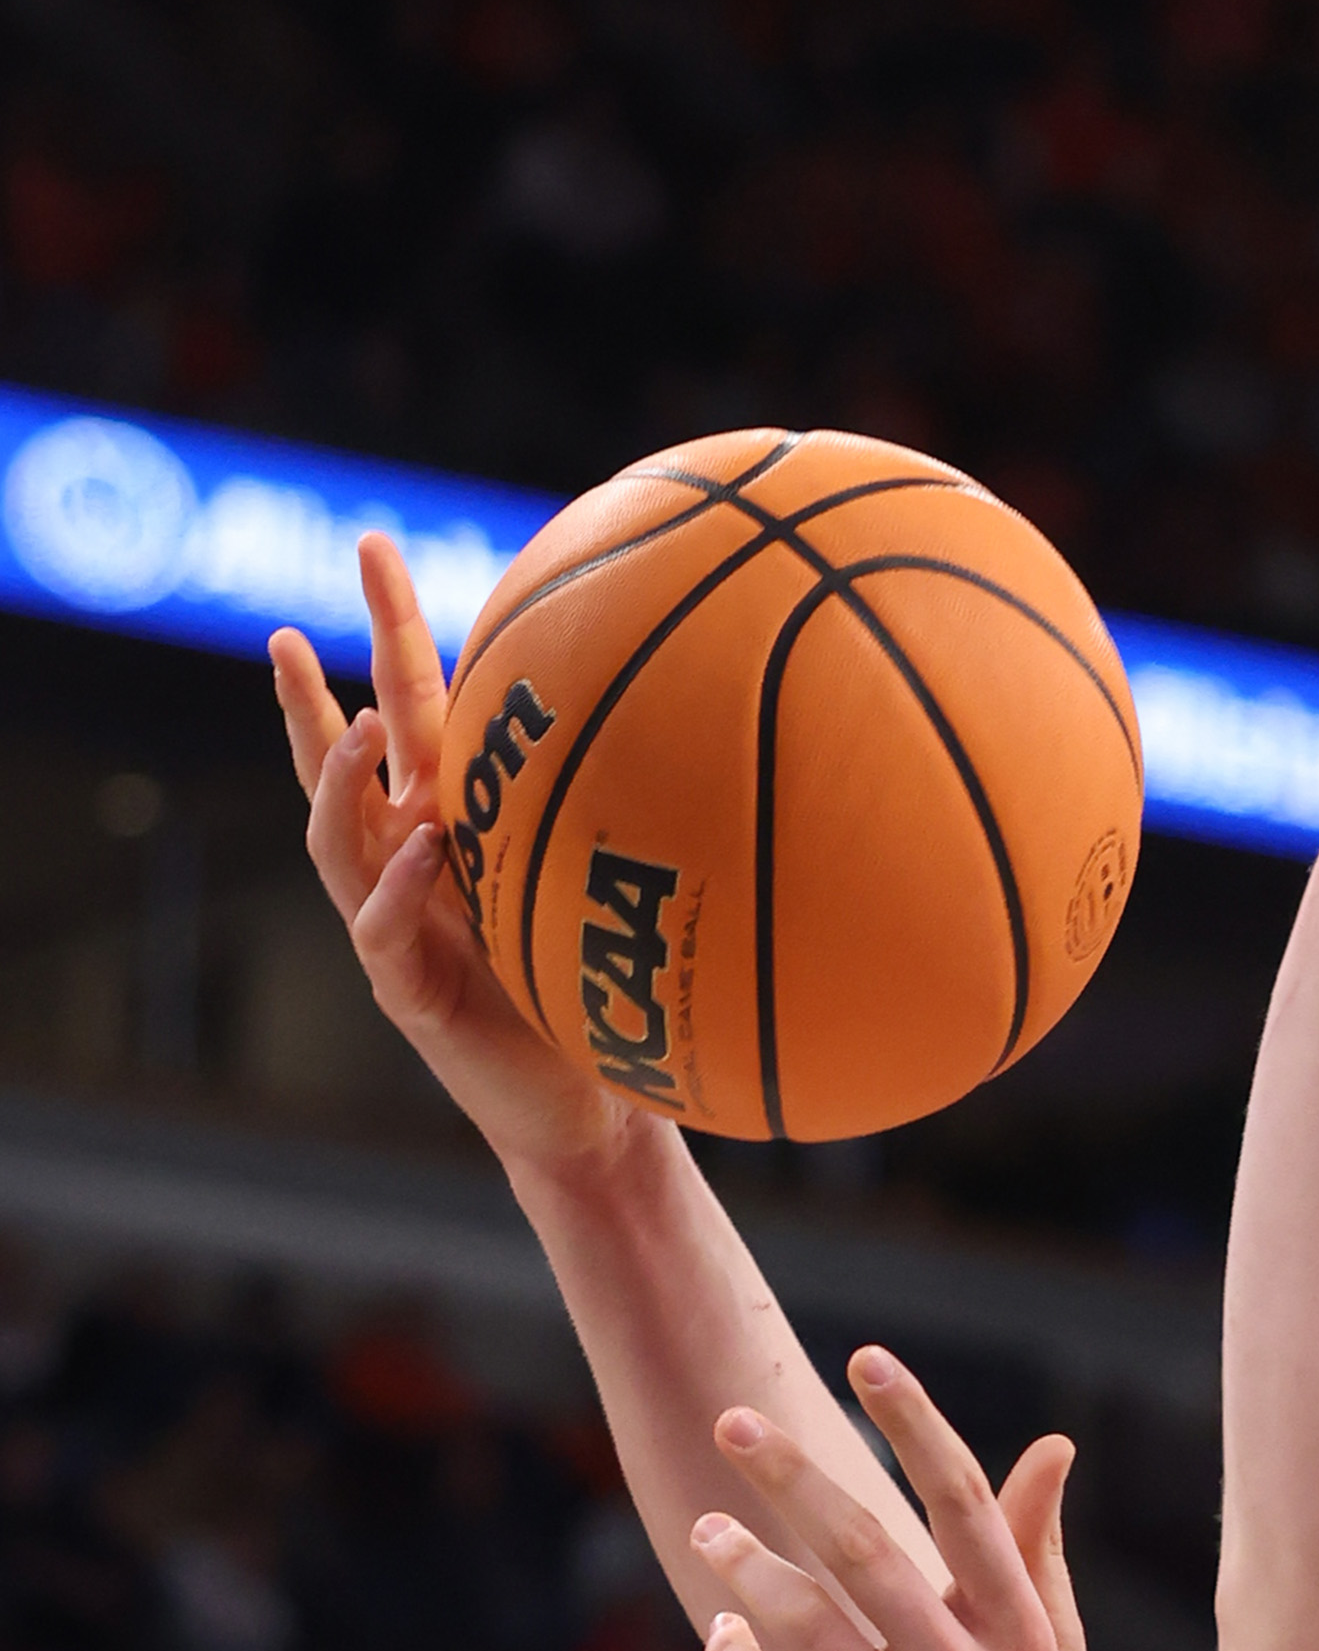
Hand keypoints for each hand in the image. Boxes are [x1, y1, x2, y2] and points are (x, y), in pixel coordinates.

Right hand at [270, 534, 639, 1179]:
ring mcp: (394, 924)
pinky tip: (425, 845)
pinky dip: (396, 886)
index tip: (374, 547)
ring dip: (339, 780)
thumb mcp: (611, 872)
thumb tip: (704, 702)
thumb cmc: (600, 981)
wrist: (590, 1103)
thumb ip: (626, 804)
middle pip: (338, 760)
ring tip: (360, 723)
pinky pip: (380, 929)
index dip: (386, 631)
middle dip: (306, 693)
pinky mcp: (408, 989)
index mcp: (448, 821)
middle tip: (283, 625)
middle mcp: (405, 863)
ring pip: (333, 838)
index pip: (407, 709)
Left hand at [688, 1348, 1097, 1650]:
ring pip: (811, 1630)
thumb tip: (1055, 1446)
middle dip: (794, 1477)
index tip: (868, 1359)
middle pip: (871, 1552)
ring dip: (747, 1567)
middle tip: (734, 1422)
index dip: (917, 1427)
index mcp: (1020, 1641)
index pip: (967, 1511)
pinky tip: (723, 1634)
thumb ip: (1039, 1554)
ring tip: (709, 1530)